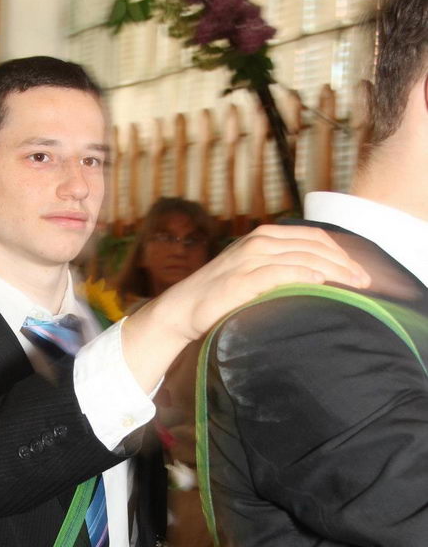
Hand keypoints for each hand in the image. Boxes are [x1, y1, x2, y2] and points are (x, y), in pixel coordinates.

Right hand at [122, 225, 371, 392]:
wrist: (182, 310)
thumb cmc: (218, 296)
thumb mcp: (251, 274)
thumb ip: (278, 269)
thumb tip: (315, 279)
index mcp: (263, 237)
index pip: (314, 237)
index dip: (341, 252)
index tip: (359, 272)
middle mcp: (259, 241)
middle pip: (315, 245)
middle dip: (345, 263)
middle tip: (365, 282)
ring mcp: (251, 258)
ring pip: (306, 257)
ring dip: (335, 271)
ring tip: (354, 287)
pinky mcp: (245, 278)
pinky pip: (285, 272)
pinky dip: (309, 276)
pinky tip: (324, 285)